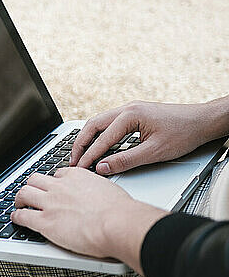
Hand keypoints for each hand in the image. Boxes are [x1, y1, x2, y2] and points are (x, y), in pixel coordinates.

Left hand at [12, 167, 166, 272]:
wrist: (117, 223)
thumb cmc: (120, 211)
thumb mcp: (109, 189)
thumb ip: (98, 190)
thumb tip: (101, 196)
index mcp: (76, 176)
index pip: (57, 174)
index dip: (53, 182)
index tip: (53, 188)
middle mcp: (60, 186)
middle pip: (35, 179)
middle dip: (32, 186)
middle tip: (31, 193)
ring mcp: (50, 203)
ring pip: (24, 193)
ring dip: (20, 199)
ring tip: (19, 204)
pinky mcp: (45, 222)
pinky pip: (22, 216)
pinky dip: (17, 216)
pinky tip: (17, 219)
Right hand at [70, 98, 228, 175]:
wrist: (202, 121)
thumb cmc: (183, 133)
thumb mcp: (154, 152)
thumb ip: (125, 160)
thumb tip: (103, 167)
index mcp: (131, 114)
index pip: (102, 138)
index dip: (89, 155)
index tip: (80, 168)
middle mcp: (128, 108)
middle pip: (93, 124)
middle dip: (80, 143)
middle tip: (73, 160)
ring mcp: (130, 109)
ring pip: (100, 122)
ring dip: (88, 138)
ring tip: (80, 154)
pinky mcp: (134, 114)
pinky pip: (109, 123)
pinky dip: (99, 134)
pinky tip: (97, 145)